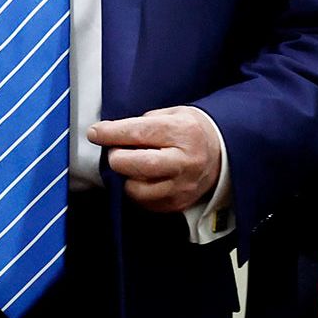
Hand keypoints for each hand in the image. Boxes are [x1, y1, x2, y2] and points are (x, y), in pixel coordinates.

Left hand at [90, 106, 221, 213]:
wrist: (221, 154)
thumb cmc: (191, 131)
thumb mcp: (172, 114)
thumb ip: (143, 122)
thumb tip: (111, 133)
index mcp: (183, 132)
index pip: (140, 133)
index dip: (112, 133)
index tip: (95, 133)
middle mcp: (185, 161)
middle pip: (137, 165)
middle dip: (117, 158)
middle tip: (116, 152)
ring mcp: (182, 186)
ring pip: (137, 189)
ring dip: (126, 177)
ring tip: (133, 166)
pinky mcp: (177, 204)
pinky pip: (144, 203)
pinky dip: (137, 191)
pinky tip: (143, 179)